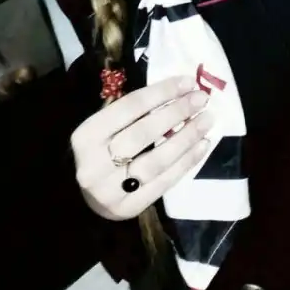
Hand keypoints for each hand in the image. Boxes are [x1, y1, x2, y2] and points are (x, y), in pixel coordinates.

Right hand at [71, 76, 213, 220]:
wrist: (83, 199)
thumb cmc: (99, 151)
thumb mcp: (104, 127)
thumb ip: (133, 112)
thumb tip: (179, 91)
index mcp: (86, 135)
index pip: (130, 107)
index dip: (161, 92)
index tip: (188, 81)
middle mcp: (94, 164)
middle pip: (143, 133)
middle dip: (176, 113)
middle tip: (202, 99)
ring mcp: (111, 190)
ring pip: (156, 161)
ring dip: (186, 138)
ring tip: (206, 120)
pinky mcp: (129, 208)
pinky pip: (164, 182)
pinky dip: (186, 162)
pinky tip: (202, 145)